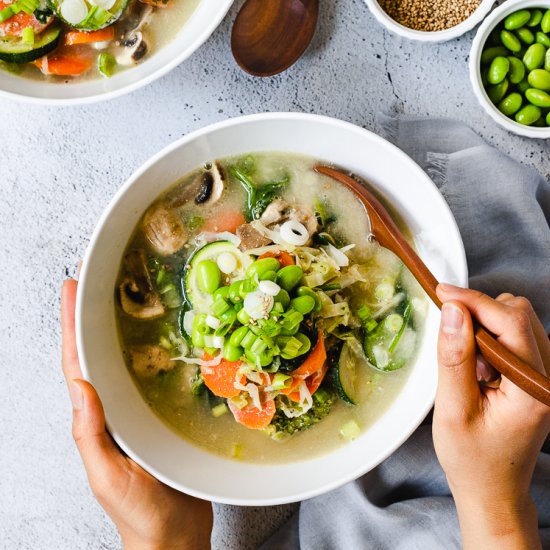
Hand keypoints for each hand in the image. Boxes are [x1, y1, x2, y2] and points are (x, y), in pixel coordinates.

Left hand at [61, 280, 212, 549]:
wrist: (173, 534)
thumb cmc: (139, 512)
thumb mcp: (109, 476)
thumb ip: (92, 435)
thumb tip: (80, 387)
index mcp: (95, 419)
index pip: (77, 364)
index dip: (71, 326)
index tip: (70, 290)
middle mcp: (114, 408)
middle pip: (99, 353)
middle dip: (92, 315)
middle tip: (95, 278)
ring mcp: (137, 410)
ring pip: (127, 360)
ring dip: (122, 327)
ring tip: (127, 294)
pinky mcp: (162, 414)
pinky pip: (157, 376)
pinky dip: (157, 351)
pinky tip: (168, 334)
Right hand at [433, 284, 549, 549]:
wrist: (492, 488)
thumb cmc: (471, 459)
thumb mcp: (452, 410)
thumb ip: (454, 358)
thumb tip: (451, 310)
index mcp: (533, 391)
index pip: (511, 323)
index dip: (474, 301)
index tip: (441, 292)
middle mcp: (549, 378)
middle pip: (519, 314)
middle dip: (479, 314)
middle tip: (451, 338)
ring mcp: (545, 376)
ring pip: (518, 320)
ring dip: (485, 327)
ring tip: (468, 365)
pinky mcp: (536, 375)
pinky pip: (516, 336)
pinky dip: (491, 338)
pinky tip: (478, 367)